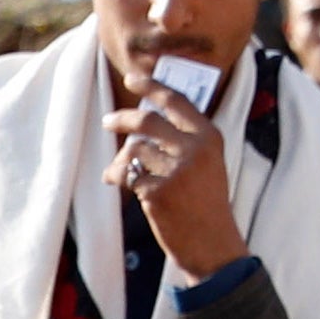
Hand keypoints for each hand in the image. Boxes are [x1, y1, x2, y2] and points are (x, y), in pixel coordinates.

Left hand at [116, 66, 246, 279]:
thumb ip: (183, 140)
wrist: (211, 240)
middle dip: (122, 119)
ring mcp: (176, 170)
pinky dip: (115, 176)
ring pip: (133, 150)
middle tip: (108, 120)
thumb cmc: (205, 201)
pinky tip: (114, 180)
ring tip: (117, 169)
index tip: (133, 78)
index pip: (177, 102)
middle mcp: (194, 148)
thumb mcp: (206, 162)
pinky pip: (125, 175)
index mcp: (209, 136)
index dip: (152, 87)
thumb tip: (145, 122)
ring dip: (120, 158)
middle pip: (148, 121)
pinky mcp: (157, 192)